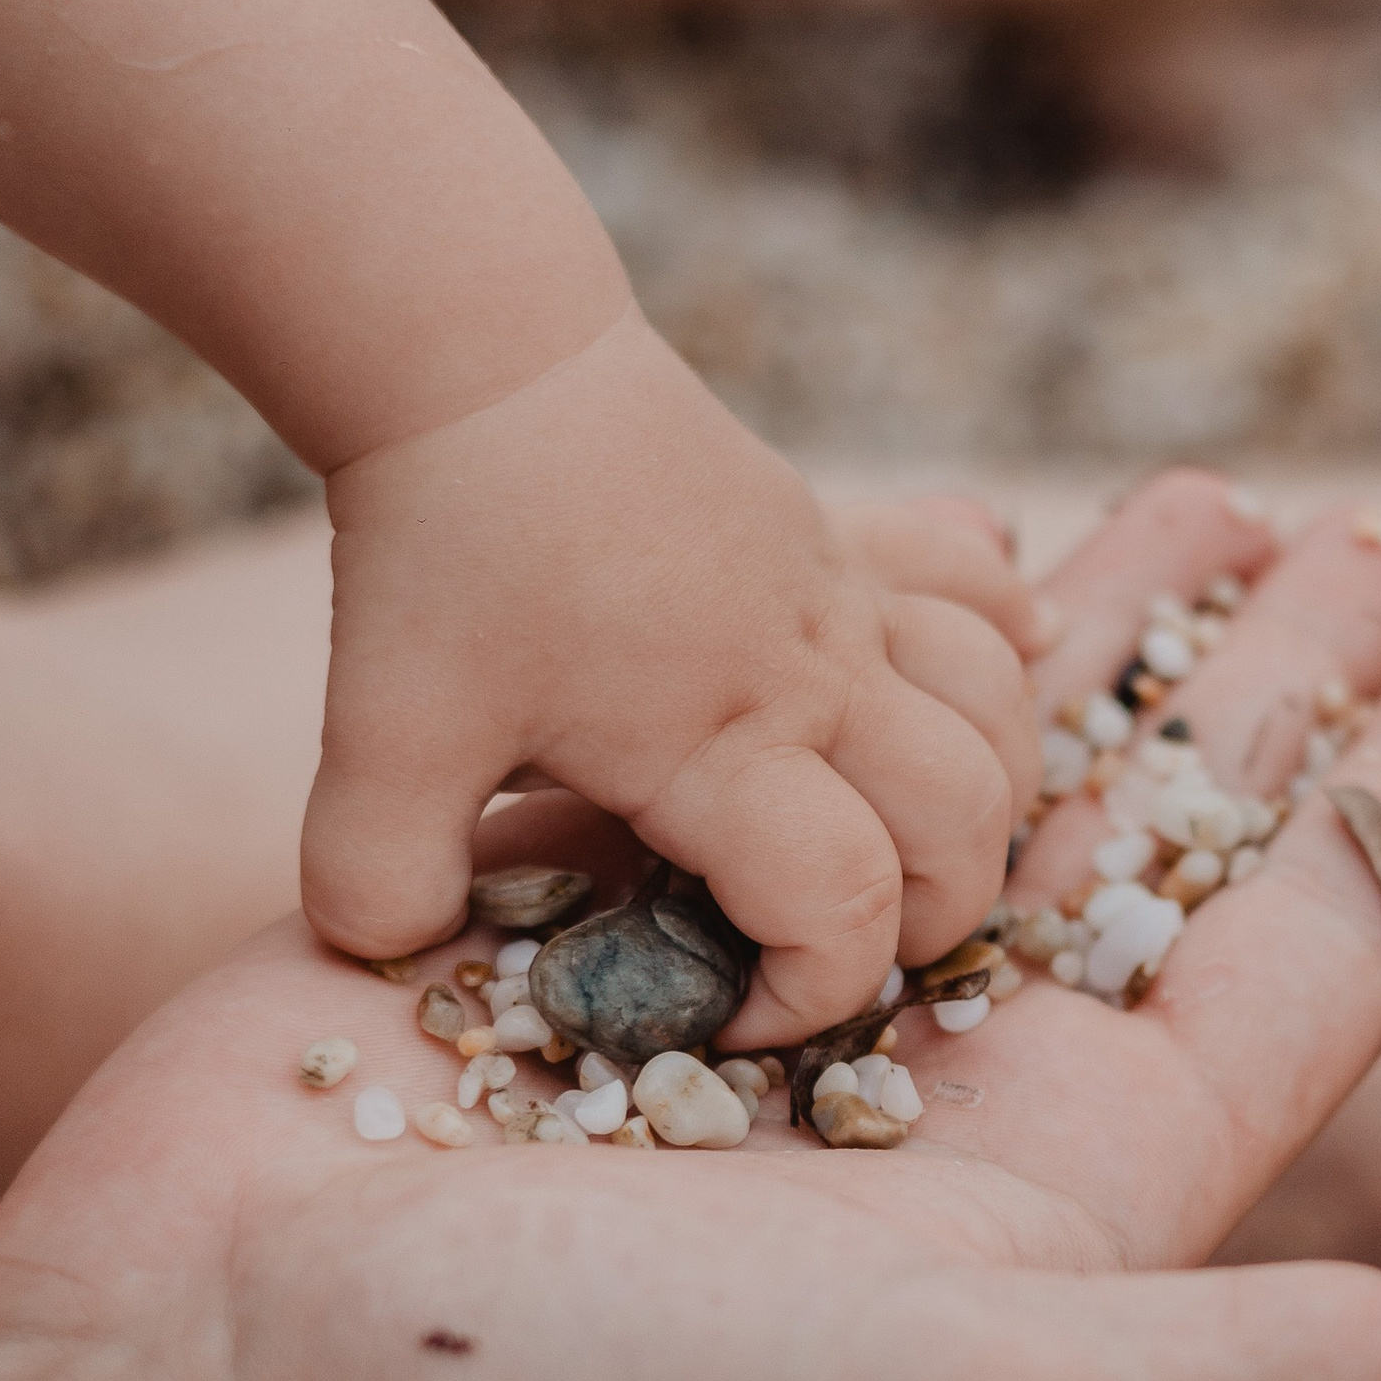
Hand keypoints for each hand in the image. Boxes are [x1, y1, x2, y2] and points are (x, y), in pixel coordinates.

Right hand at [0, 476, 1380, 1380]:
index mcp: (1066, 1195)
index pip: (1299, 963)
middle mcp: (929, 1094)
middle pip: (1156, 837)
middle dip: (1273, 679)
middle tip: (1380, 516)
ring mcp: (745, 996)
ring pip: (965, 768)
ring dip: (1088, 634)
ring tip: (1198, 484)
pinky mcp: (578, 924)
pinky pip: (753, 738)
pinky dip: (840, 638)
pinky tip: (918, 547)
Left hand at [309, 311, 1047, 1036]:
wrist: (485, 361)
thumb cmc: (445, 549)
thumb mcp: (382, 731)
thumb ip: (374, 873)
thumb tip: (387, 956)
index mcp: (725, 741)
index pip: (845, 906)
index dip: (814, 996)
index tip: (731, 1019)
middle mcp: (819, 675)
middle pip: (967, 824)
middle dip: (932, 922)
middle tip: (831, 949)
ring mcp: (846, 598)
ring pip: (1003, 711)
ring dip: (988, 798)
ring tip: (914, 847)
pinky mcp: (844, 536)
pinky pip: (977, 584)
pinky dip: (1006, 637)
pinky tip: (1007, 665)